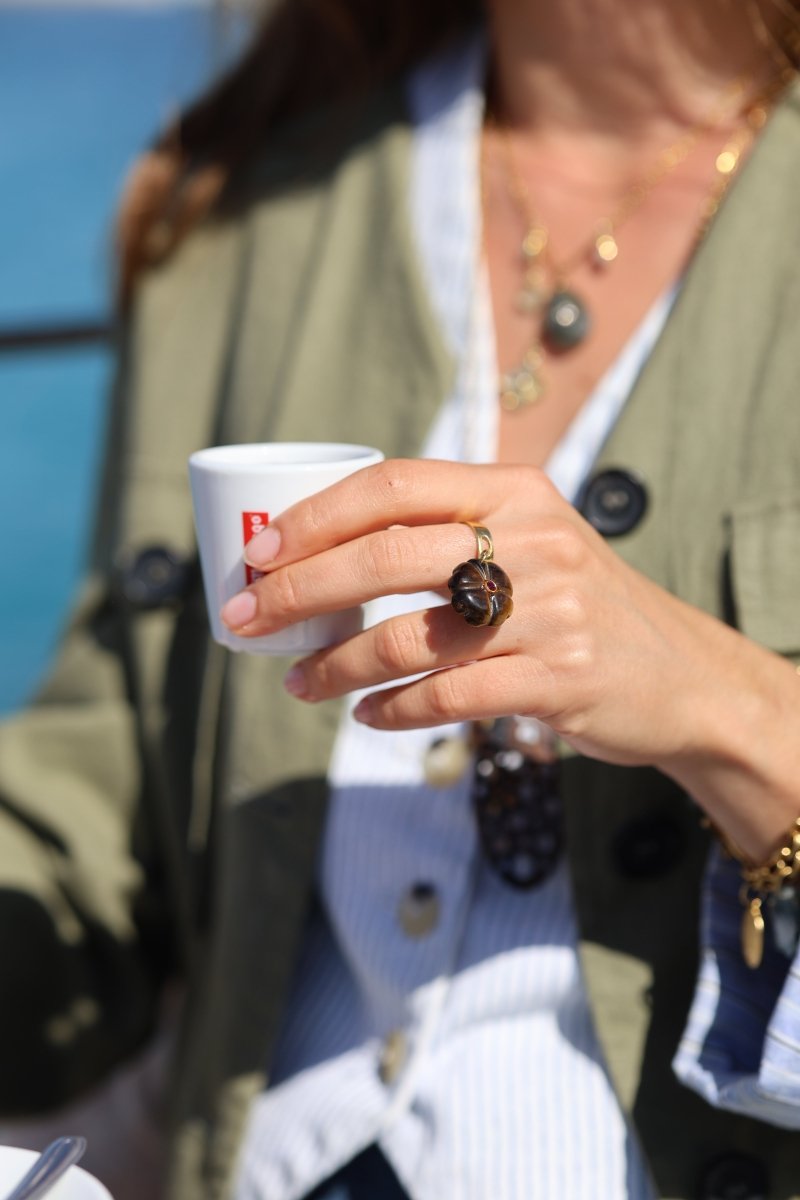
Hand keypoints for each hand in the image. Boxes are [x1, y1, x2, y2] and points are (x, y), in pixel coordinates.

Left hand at [220, 458, 799, 855]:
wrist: (681, 673)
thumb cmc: (578, 604)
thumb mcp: (532, 541)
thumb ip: (449, 533)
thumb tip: (321, 554)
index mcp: (515, 490)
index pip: (395, 484)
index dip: (316, 517)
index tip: (259, 554)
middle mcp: (533, 540)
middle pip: (387, 555)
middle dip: (301, 590)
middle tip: (248, 620)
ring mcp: (549, 611)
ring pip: (410, 635)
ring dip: (337, 664)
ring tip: (298, 684)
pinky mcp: (559, 678)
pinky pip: (450, 696)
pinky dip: (396, 709)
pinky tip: (367, 716)